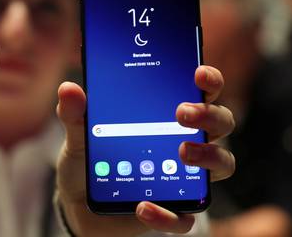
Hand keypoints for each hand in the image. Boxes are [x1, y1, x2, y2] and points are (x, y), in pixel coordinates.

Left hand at [56, 65, 234, 235]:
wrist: (81, 204)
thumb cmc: (92, 160)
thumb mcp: (80, 135)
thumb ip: (75, 114)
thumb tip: (68, 89)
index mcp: (168, 114)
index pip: (201, 91)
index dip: (209, 79)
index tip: (198, 73)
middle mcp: (186, 141)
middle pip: (221, 122)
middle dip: (209, 114)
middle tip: (182, 113)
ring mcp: (185, 177)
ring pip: (222, 164)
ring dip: (208, 156)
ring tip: (182, 153)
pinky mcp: (174, 211)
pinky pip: (184, 217)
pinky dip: (167, 215)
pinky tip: (143, 207)